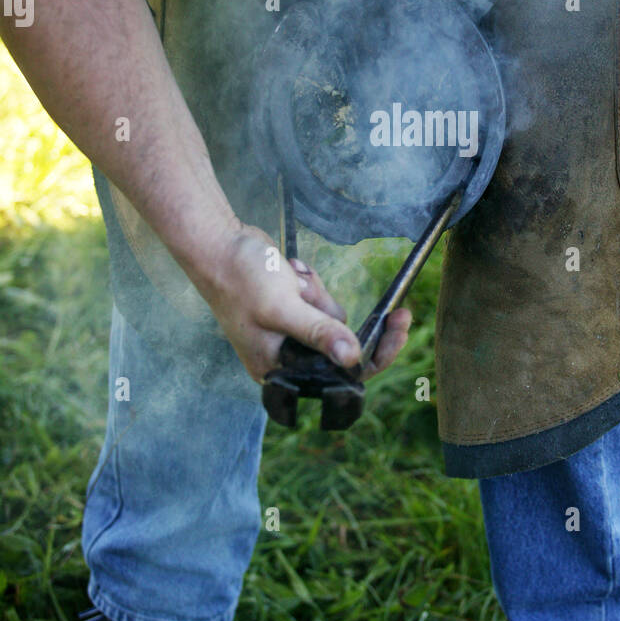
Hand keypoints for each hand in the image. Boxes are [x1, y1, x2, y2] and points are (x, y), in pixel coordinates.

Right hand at [202, 223, 411, 382]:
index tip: (401, 331)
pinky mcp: (292, 309)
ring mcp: (290, 332)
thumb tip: (353, 357)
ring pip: (332, 317)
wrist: (218, 244)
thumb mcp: (282, 308)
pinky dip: (311, 284)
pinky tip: (289, 272)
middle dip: (338, 315)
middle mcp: (286, 357)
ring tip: (291, 280)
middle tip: (398, 310)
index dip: (376, 357)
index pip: (339, 376)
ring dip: (319, 294)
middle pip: (341, 346)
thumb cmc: (239, 279)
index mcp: (280, 370)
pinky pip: (320, 300)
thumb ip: (319, 332)